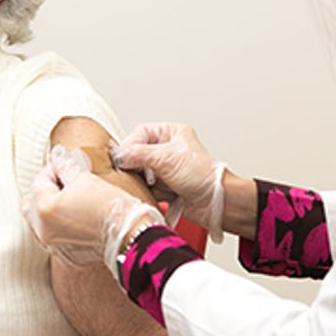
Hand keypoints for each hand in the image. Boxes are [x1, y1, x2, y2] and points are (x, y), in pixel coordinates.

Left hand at [23, 145, 162, 267]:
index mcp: (44, 209)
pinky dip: (61, 227)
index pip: (39, 182)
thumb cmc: (110, 206)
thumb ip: (65, 166)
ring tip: (72, 202)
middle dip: (45, 191)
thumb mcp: (86, 178)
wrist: (130, 233)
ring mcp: (53, 246)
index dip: (53, 170)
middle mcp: (43, 231)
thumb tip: (58, 157)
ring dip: (51, 210)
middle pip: (31, 205)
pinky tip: (79, 220)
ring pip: (40, 223)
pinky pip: (54, 238)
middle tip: (63, 184)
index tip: (66, 167)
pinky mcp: (66, 256)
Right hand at [112, 123, 228, 238]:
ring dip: (141, 181)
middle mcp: (168, 149)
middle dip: (136, 165)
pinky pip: (146, 187)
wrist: (216, 202)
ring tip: (148, 185)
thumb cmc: (203, 176)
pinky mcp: (165, 186)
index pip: (141, 133)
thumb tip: (119, 156)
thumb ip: (138, 154)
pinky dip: (146, 192)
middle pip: (137, 154)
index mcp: (172, 133)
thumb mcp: (167, 158)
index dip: (130, 145)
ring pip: (140, 172)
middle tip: (134, 173)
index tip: (123, 158)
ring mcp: (166, 169)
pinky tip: (152, 194)